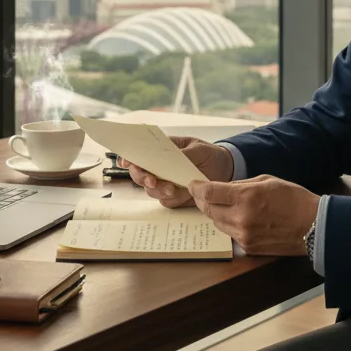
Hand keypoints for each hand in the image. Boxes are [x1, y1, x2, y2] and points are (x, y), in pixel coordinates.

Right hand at [118, 136, 234, 207]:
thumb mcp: (198, 148)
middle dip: (142, 178)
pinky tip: (183, 194)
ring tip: (172, 188)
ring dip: (159, 190)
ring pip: (151, 191)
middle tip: (152, 180)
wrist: (224, 169)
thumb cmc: (208, 154)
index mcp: (160, 151)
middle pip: (139, 175)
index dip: (128, 158)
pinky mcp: (174, 197)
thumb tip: (167, 157)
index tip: (126, 162)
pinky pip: (166, 201)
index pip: (138, 154)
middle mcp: (158, 168)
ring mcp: (165, 183)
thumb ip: (183, 153)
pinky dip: (173, 199)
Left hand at [189, 174, 319, 255]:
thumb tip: (222, 188)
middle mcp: (241, 218)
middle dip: (204, 201)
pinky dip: (229, 225)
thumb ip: (241, 185)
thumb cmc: (293, 199)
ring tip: (221, 205)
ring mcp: (244, 236)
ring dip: (216, 213)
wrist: (314, 226)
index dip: (197, 188)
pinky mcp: (249, 248)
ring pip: (217, 224)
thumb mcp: (267, 181)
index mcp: (246, 198)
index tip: (193, 184)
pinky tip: (237, 218)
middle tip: (204, 194)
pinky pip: (230, 234)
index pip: (209, 194)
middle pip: (209, 210)